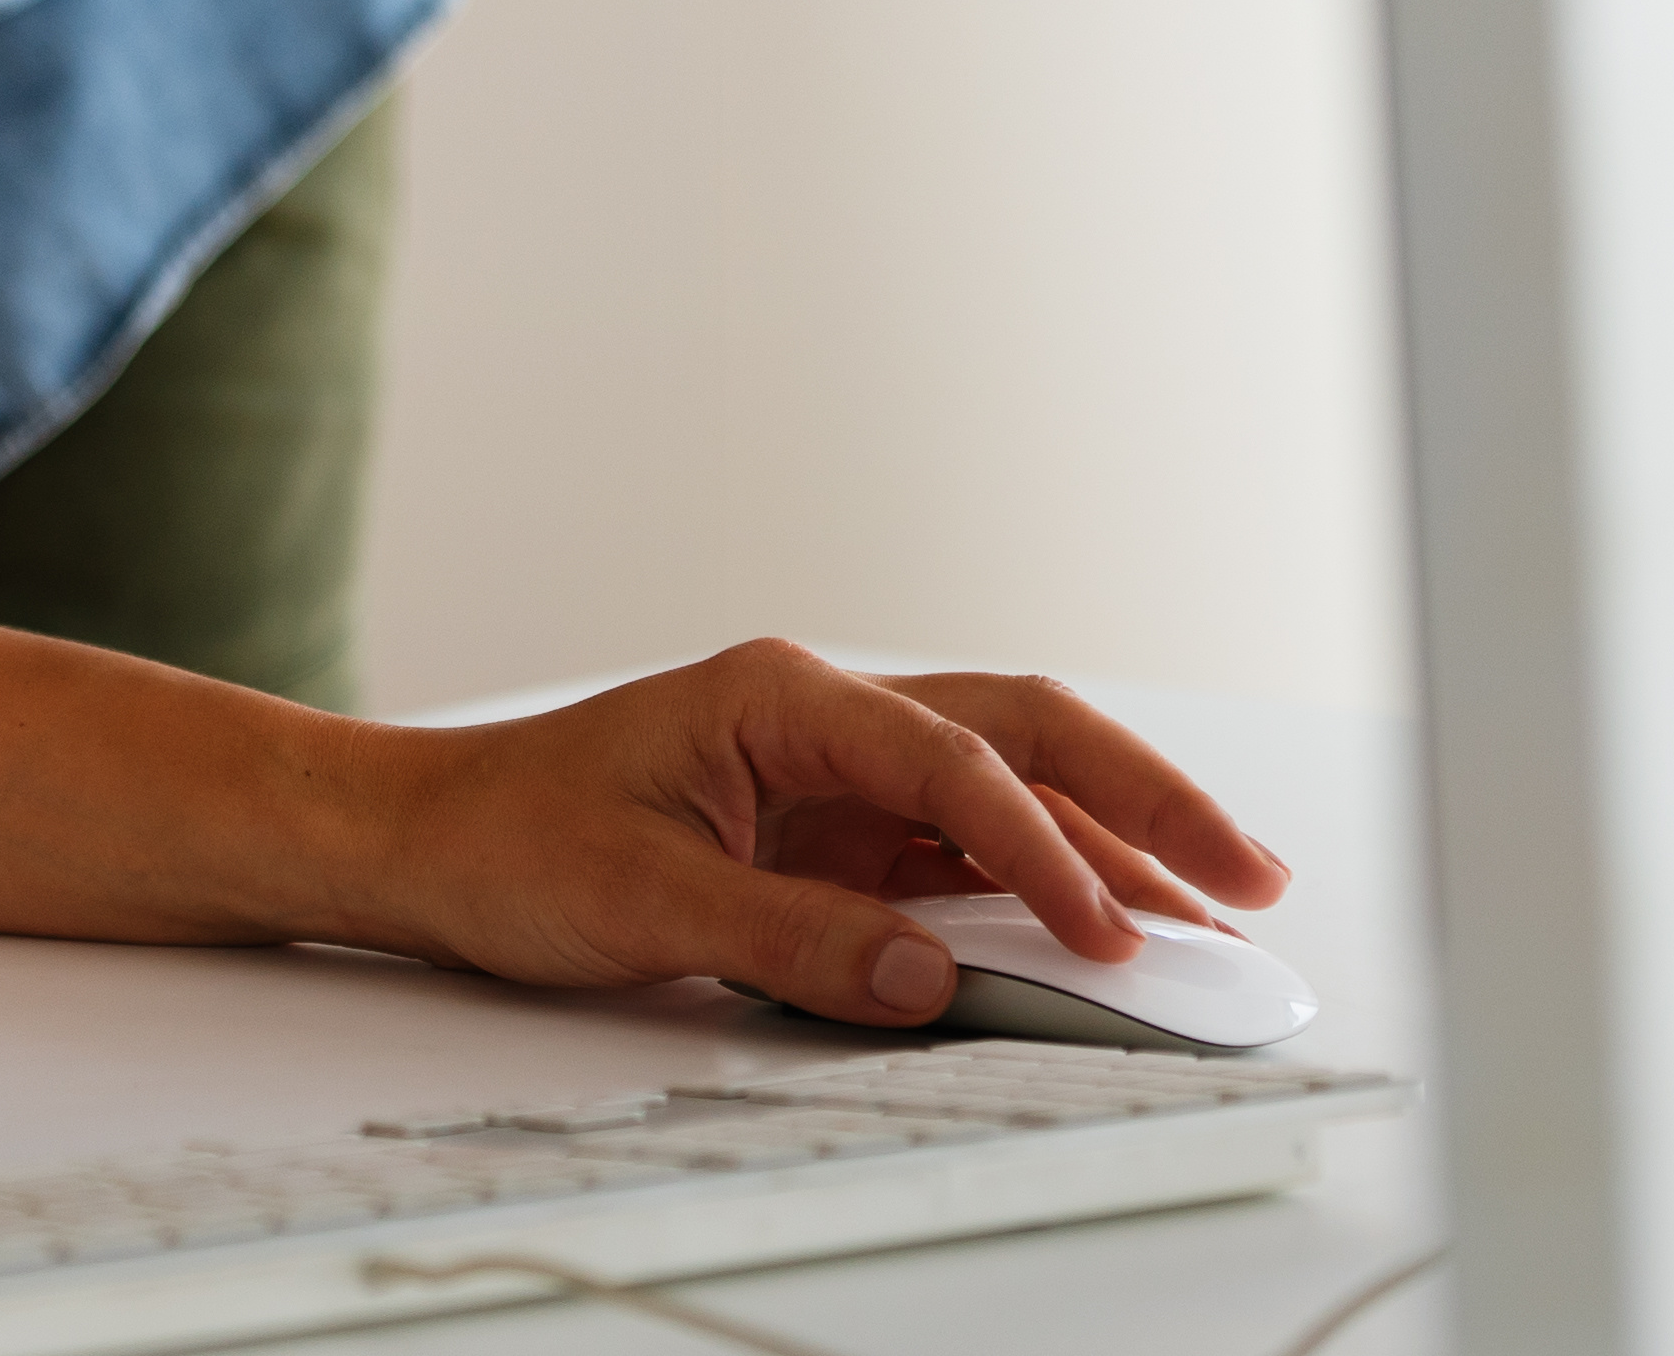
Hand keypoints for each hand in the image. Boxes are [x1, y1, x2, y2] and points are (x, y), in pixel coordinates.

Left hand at [361, 643, 1289, 1025]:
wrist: (428, 840)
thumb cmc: (511, 840)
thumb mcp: (643, 899)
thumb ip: (791, 939)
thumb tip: (927, 978)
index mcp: (784, 695)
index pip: (954, 763)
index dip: (1041, 850)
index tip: (1104, 934)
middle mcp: (828, 719)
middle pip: (1025, 733)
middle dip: (1144, 797)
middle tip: (1245, 873)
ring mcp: (840, 773)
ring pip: (1012, 787)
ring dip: (1113, 841)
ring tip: (1215, 906)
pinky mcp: (837, 833)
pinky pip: (966, 850)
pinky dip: (1045, 885)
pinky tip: (1107, 930)